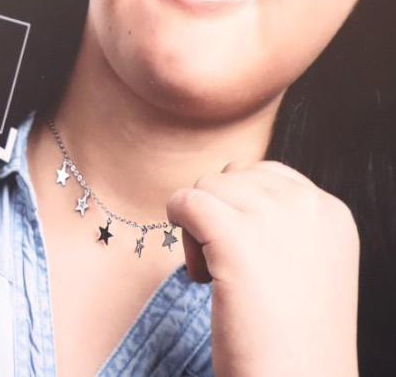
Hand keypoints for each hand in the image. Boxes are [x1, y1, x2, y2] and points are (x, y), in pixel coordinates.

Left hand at [167, 161, 358, 376]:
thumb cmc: (290, 336)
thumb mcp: (306, 263)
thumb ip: (279, 220)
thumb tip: (229, 181)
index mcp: (330, 210)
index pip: (264, 174)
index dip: (241, 211)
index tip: (251, 257)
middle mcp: (308, 204)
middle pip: (232, 176)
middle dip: (219, 216)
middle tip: (232, 270)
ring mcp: (273, 216)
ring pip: (206, 186)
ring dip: (199, 230)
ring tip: (221, 280)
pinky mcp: (236, 235)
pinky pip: (184, 201)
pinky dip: (179, 230)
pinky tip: (200, 273)